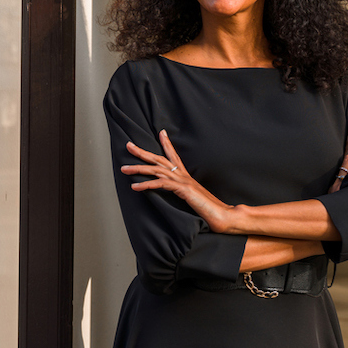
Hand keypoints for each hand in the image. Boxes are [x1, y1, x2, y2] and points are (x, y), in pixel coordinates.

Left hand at [121, 130, 236, 233]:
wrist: (222, 215)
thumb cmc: (210, 209)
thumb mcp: (194, 199)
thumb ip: (186, 194)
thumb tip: (181, 194)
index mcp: (186, 176)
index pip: (174, 155)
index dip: (167, 143)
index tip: (161, 132)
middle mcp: (184, 175)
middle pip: (160, 159)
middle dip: (142, 152)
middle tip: (128, 145)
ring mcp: (183, 181)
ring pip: (156, 170)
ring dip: (138, 168)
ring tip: (124, 168)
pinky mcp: (183, 189)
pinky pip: (161, 184)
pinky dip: (146, 185)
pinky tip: (135, 187)